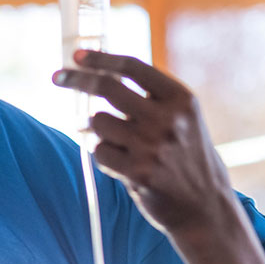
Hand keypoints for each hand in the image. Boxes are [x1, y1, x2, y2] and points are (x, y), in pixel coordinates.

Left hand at [52, 50, 234, 238]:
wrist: (206, 207)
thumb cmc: (188, 158)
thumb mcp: (183, 119)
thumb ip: (150, 99)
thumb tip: (101, 76)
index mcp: (181, 99)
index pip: (133, 68)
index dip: (101, 59)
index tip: (77, 56)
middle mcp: (168, 119)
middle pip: (108, 88)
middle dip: (77, 80)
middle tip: (58, 77)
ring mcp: (152, 146)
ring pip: (99, 122)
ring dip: (99, 130)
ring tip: (121, 144)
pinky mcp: (138, 173)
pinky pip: (100, 152)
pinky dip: (104, 155)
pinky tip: (123, 165)